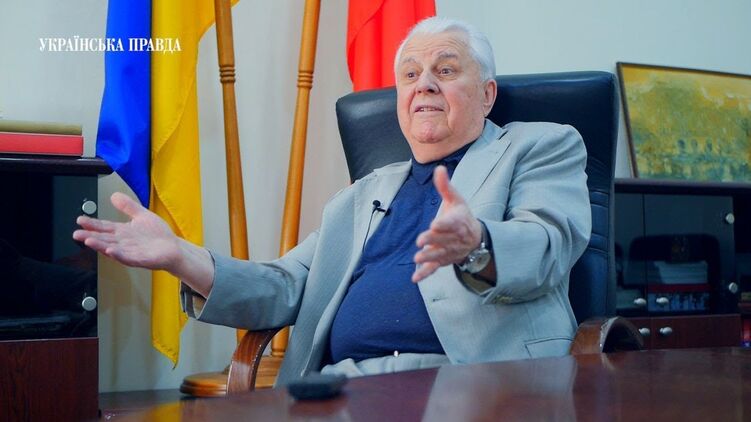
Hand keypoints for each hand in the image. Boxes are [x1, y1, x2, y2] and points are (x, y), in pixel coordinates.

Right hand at [72, 192, 181, 271]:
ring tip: (88, 241)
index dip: (92, 224)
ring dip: (100, 245)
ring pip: (112, 248)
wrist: (174, 248)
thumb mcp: (142, 215)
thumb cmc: (158, 235)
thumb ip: (128, 206)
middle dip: (90, 236)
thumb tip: (114, 195)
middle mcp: (124, 242)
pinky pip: (127, 258)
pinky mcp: (140, 259)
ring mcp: (131, 252)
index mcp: (123, 232)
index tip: (80, 219)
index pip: (104, 227)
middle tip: (77, 233)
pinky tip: (111, 250)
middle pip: (104, 238)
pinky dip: (119, 254)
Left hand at [412, 165, 481, 281]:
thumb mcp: (456, 200)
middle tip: (421, 241)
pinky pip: (435, 268)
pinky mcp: (444, 260)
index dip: (444, 224)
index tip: (435, 224)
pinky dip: (425, 274)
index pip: (452, 223)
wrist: (476, 239)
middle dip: (433, 240)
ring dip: (429, 257)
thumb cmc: (462, 216)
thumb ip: (445, 186)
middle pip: (443, 239)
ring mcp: (449, 251)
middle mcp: (455, 238)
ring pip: (439, 254)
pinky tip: (415, 278)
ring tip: (417, 258)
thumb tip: (439, 168)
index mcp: (458, 221)